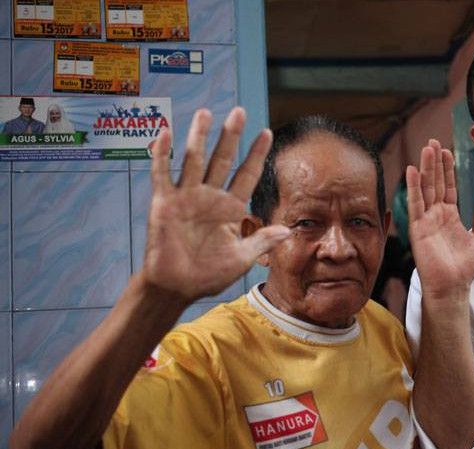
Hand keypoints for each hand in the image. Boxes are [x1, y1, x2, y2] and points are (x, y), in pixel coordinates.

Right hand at [141, 108, 289, 301]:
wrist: (177, 287)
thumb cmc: (208, 275)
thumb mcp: (242, 258)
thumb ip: (262, 241)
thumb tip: (288, 230)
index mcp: (230, 208)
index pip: (247, 174)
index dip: (256, 154)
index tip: (267, 132)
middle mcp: (209, 197)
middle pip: (222, 159)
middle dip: (230, 136)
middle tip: (239, 111)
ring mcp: (186, 197)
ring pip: (194, 160)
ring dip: (199, 137)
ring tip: (206, 114)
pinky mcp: (164, 203)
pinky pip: (162, 174)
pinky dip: (162, 154)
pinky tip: (165, 134)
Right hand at [406, 139, 473, 299]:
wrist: (454, 286)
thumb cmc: (463, 267)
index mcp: (449, 215)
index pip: (448, 187)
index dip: (447, 169)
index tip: (447, 151)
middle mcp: (436, 215)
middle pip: (435, 183)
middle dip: (435, 162)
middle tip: (433, 141)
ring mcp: (426, 221)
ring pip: (425, 189)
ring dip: (425, 169)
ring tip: (426, 149)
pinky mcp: (418, 229)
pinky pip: (415, 205)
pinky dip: (413, 188)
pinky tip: (412, 170)